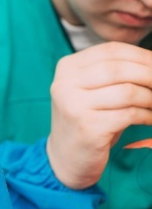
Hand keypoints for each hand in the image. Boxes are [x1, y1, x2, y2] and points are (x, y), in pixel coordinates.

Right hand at [47, 42, 151, 188]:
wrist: (66, 157)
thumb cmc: (89, 120)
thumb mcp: (93, 90)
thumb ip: (115, 73)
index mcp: (67, 68)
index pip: (112, 51)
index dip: (143, 56)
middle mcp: (66, 83)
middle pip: (120, 69)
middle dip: (151, 76)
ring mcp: (74, 105)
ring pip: (128, 91)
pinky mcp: (87, 126)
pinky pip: (129, 114)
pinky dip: (148, 115)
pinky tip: (151, 119)